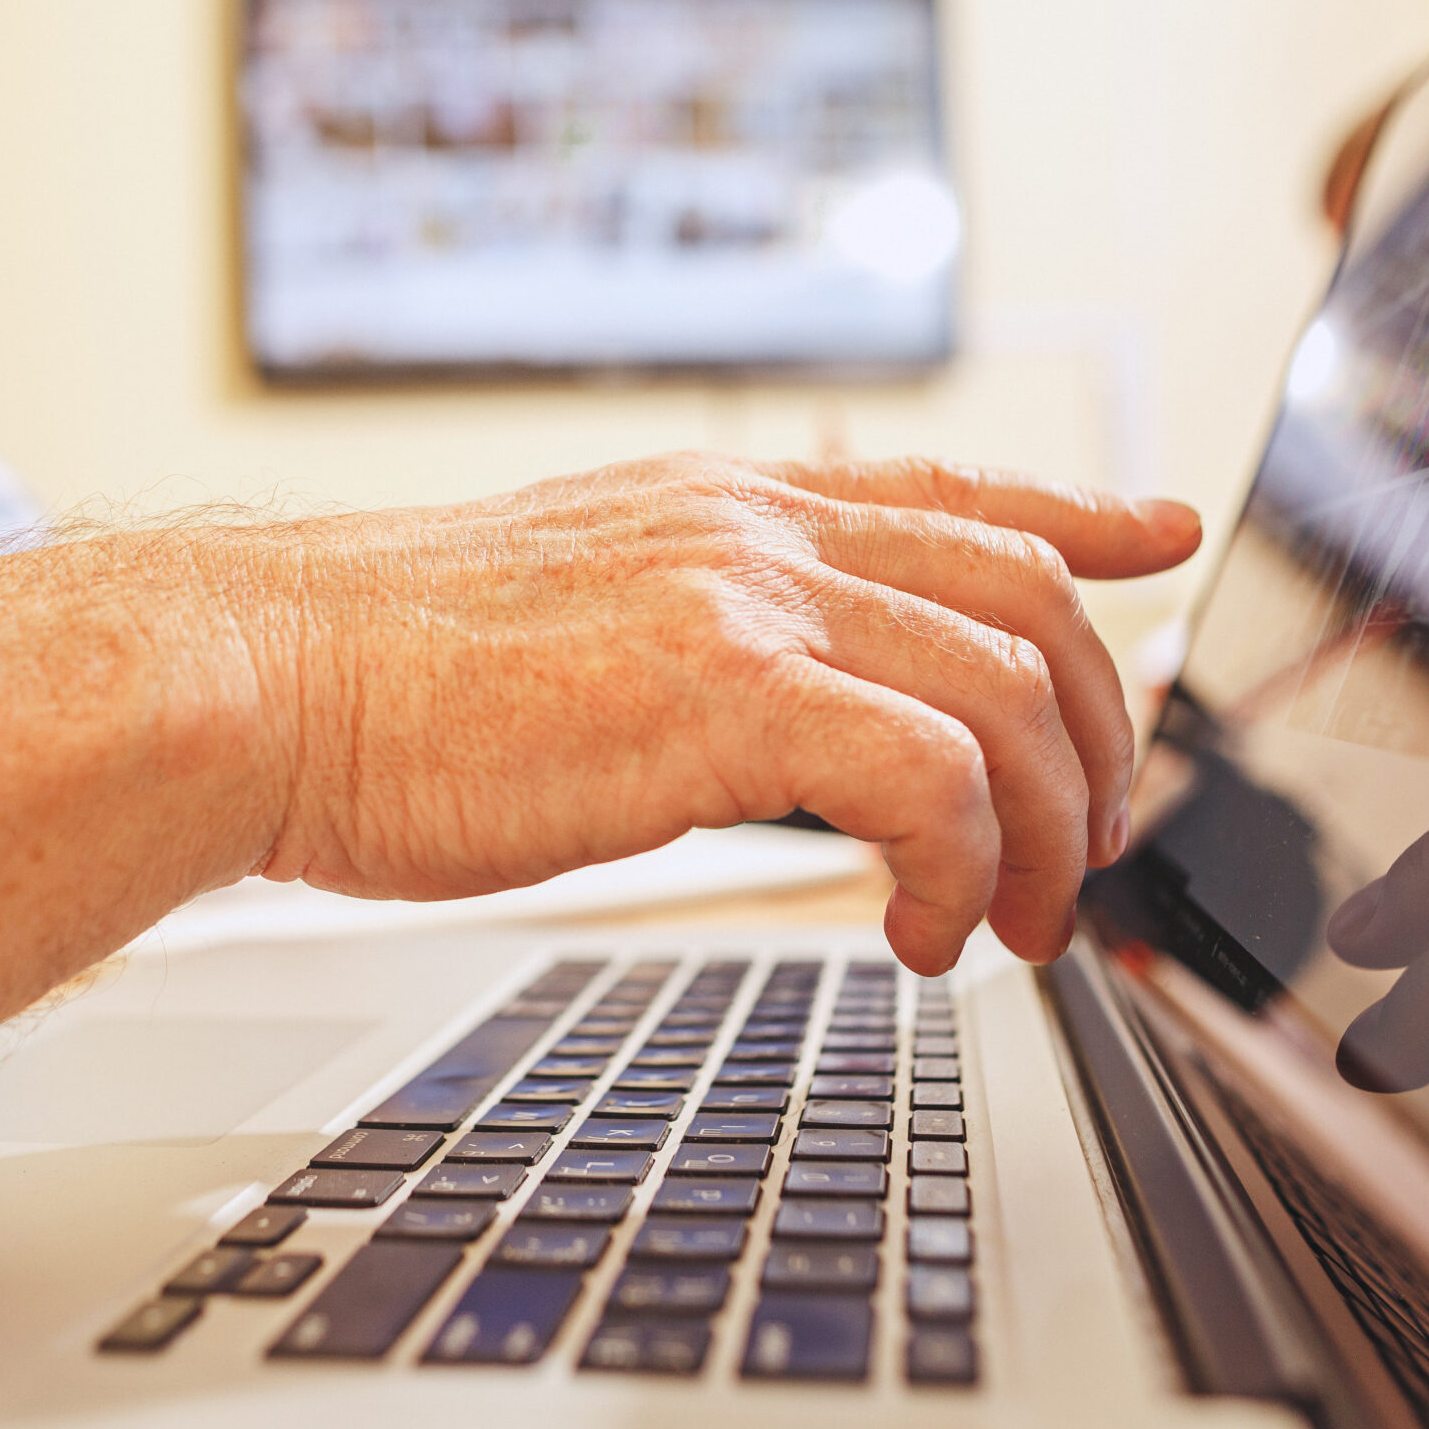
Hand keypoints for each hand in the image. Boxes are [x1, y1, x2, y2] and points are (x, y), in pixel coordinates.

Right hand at [229, 454, 1201, 972]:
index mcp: (723, 505)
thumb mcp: (570, 611)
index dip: (1081, 515)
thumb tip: (762, 711)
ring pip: (1004, 693)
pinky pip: (927, 778)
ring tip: (1011, 929)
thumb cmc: (384, 679)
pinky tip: (915, 937)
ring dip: (1043, 832)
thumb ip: (689, 628)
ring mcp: (742, 597)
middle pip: (1028, 604)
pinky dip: (958, 870)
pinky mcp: (721, 691)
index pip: (954, 491)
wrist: (266, 680)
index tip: (1162, 535)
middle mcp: (754, 528)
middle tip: (1080, 859)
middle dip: (1091, 746)